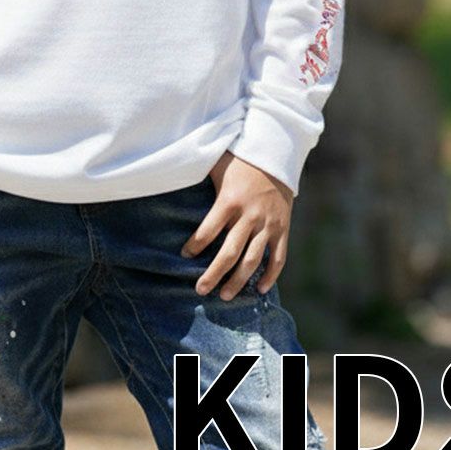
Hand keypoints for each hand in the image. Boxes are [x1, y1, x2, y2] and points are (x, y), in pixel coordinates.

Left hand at [180, 151, 292, 299]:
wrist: (276, 154)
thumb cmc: (239, 158)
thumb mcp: (216, 164)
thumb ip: (198, 173)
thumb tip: (168, 173)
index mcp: (229, 200)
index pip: (208, 230)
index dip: (195, 245)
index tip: (185, 256)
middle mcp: (249, 215)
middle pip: (229, 253)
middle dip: (213, 274)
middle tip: (200, 290)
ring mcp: (268, 224)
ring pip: (252, 260)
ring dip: (238, 281)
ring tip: (225, 296)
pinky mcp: (283, 228)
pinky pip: (278, 257)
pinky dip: (270, 275)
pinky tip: (261, 289)